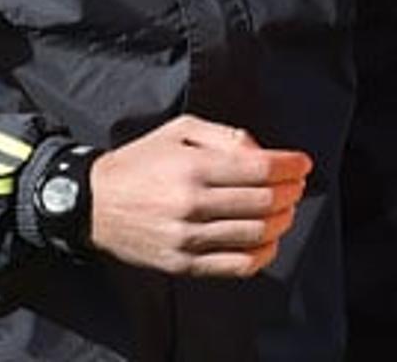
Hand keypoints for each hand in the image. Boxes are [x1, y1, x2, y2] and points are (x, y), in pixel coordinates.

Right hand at [88, 114, 311, 277]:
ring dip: (282, 220)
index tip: (303, 163)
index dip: (290, 166)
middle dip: (291, 191)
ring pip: (256, 234)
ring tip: (286, 209)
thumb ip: (225, 136)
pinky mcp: (183, 264)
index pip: (260, 169)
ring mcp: (188, 239)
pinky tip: (269, 240)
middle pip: (264, 202)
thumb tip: (262, 153)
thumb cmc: (141, 162)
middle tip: (297, 184)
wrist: (93, 204)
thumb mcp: (180, 131)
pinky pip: (237, 265)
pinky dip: (263, 254)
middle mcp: (192, 204)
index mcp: (193, 168)